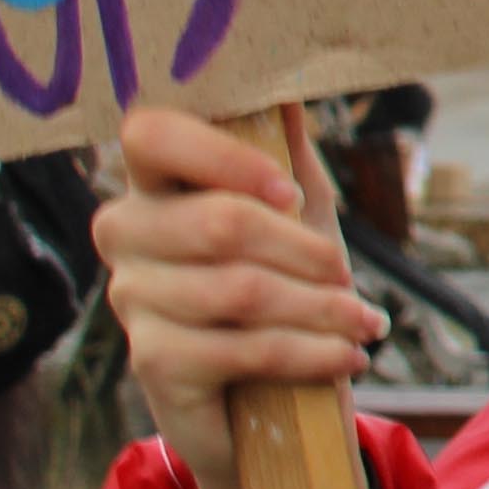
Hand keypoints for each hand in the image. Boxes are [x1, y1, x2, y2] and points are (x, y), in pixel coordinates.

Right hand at [99, 103, 382, 488]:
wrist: (264, 406)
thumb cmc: (281, 288)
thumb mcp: (297, 214)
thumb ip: (288, 150)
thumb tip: (292, 81)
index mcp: (155, 181)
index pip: (153, 134)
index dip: (223, 155)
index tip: (287, 190)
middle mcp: (126, 232)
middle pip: (218, 222)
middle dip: (304, 250)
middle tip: (348, 273)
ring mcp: (132, 298)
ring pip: (241, 289)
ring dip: (321, 308)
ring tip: (363, 322)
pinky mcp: (152, 361)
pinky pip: (245, 346)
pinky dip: (312, 351)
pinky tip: (347, 356)